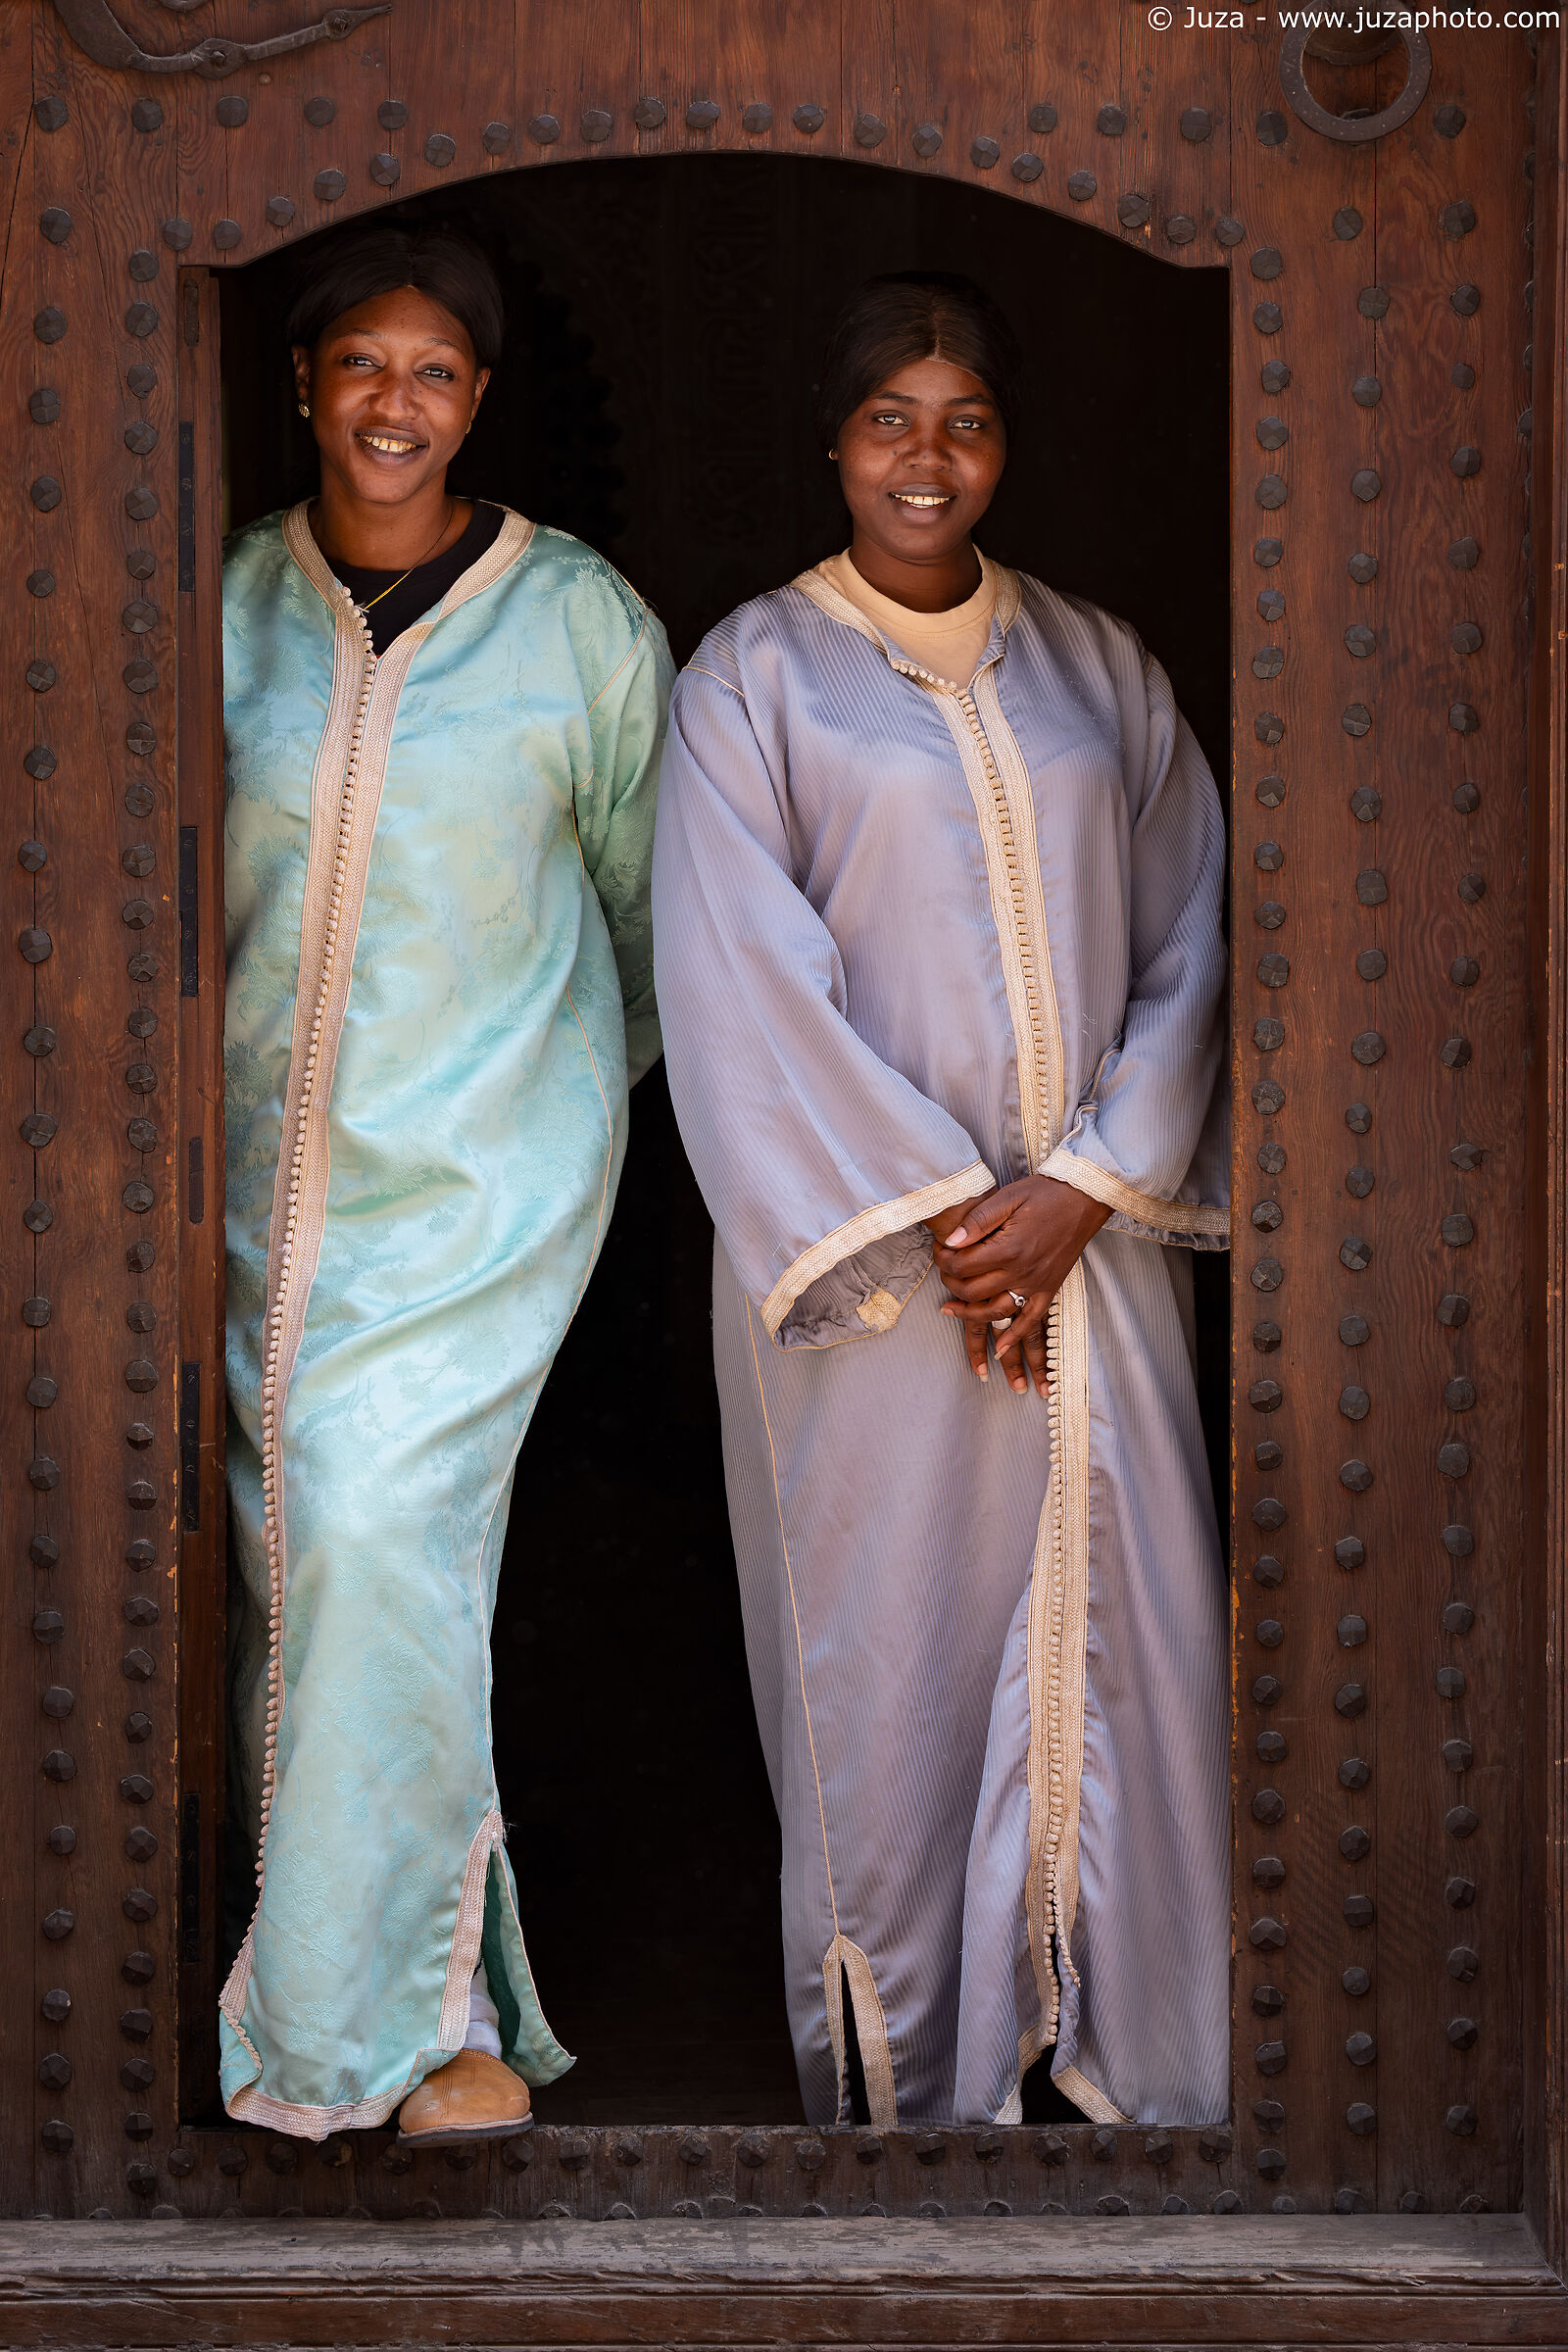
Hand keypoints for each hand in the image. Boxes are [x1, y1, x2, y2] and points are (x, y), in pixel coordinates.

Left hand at [930, 1176, 1110, 1394]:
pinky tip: (998, 1348)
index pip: (963, 1265)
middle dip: (951, 1282)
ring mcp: (1037, 1284)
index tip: (939, 1249)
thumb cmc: (1045, 1193)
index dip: (943, 1259)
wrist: (1084, 1199)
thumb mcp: (1008, 1196)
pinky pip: (1031, 1321)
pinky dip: (1013, 1337)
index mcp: (1009, 1247)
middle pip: (974, 1291)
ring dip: (970, 1315)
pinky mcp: (1050, 1289)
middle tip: (943, 1271)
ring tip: (950, 1310)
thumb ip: (978, 1220)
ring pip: (996, 1312)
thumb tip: (951, 1240)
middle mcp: (1022, 1271)